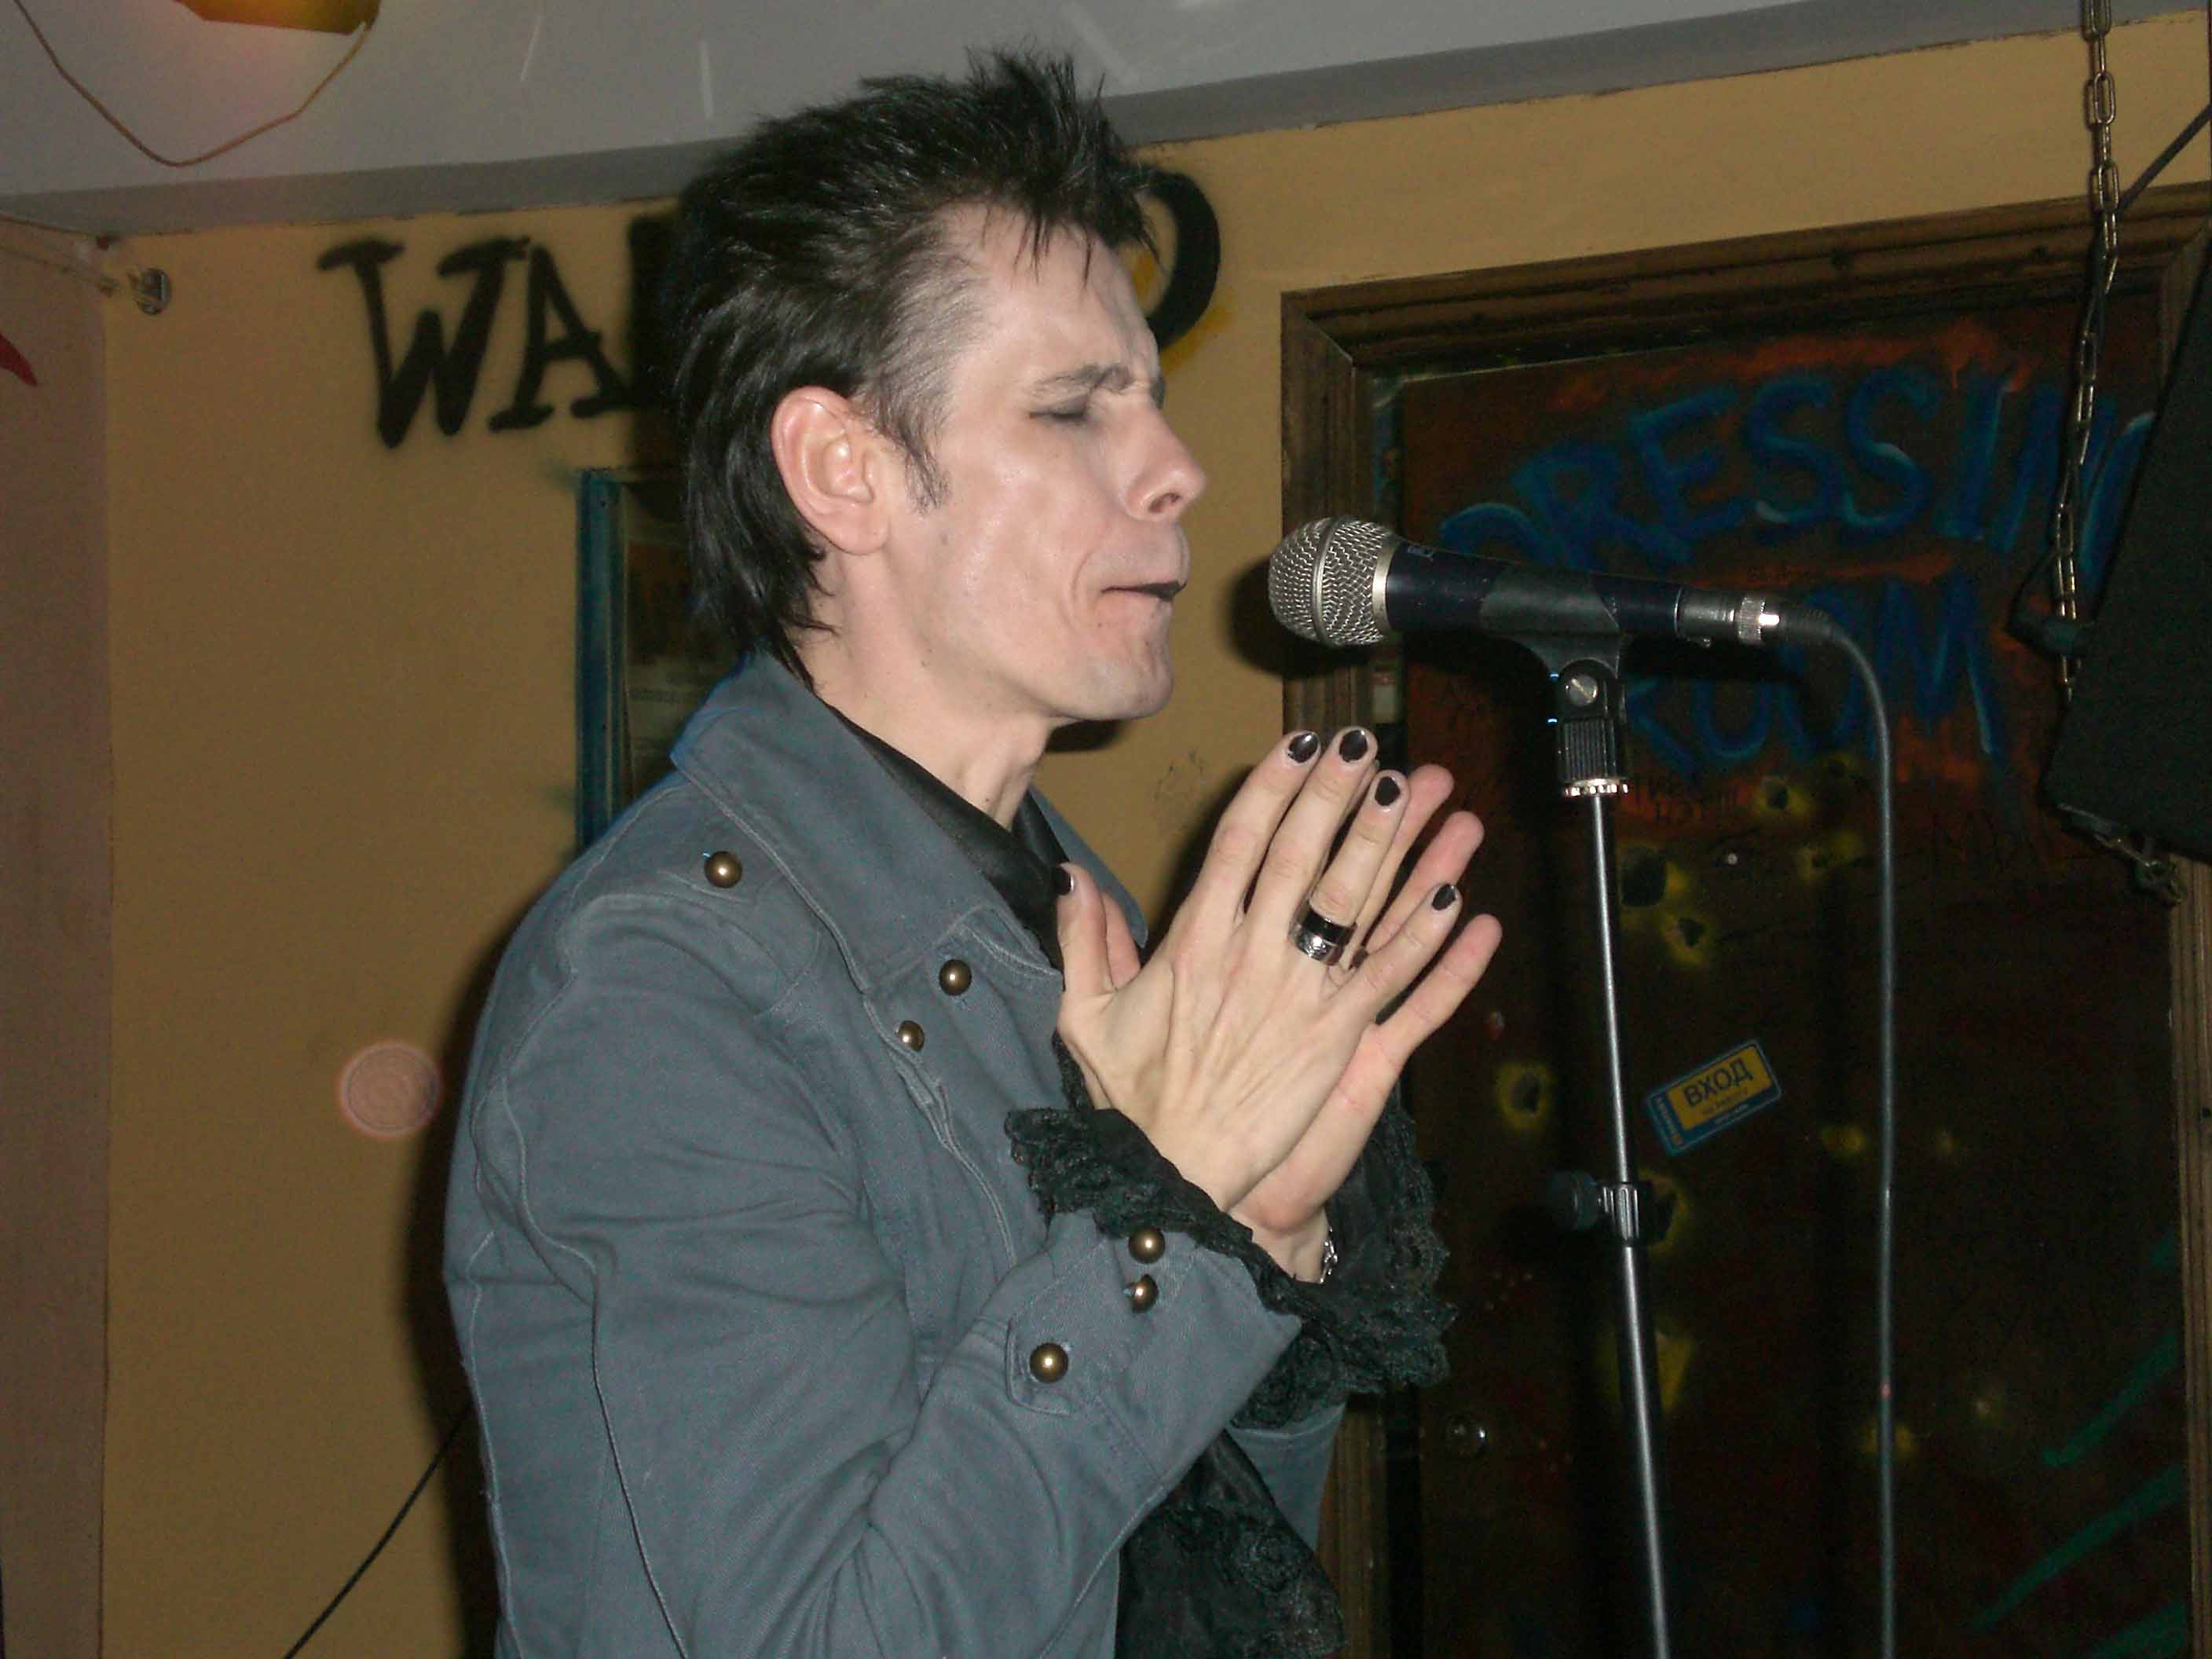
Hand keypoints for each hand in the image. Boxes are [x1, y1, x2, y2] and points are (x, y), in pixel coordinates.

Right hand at [1056, 729, 1501, 1275]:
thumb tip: (1070, 878)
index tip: (1301, 742)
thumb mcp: (1086, 1015)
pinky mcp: (1339, 1040)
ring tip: (1416, 791)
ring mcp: (1301, 995)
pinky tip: (1457, 897)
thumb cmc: (1133, 1098)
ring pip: (1352, 903)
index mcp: (1195, 941)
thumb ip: (1084, 939)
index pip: (1240, 843)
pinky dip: (1426, 939)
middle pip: (1302, 855)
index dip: (1274, 787)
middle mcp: (1252, 956)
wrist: (1174, 1174)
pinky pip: (1392, 979)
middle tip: (1368, 744)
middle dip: (1335, 793)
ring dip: (1386, 844)